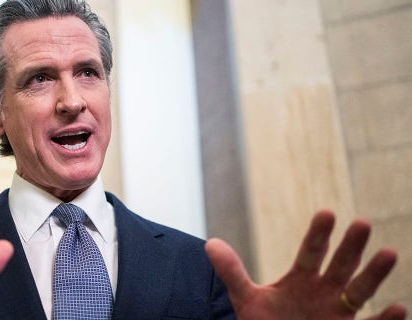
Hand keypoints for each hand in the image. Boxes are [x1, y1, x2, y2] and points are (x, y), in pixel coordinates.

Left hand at [206, 210, 406, 319]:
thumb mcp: (246, 298)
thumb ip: (232, 272)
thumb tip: (210, 243)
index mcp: (301, 278)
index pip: (310, 252)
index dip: (318, 234)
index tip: (326, 212)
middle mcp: (324, 291)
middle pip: (339, 265)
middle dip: (350, 246)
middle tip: (361, 222)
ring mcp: (338, 313)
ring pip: (360, 291)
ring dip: (375, 274)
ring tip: (390, 252)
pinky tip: (400, 307)